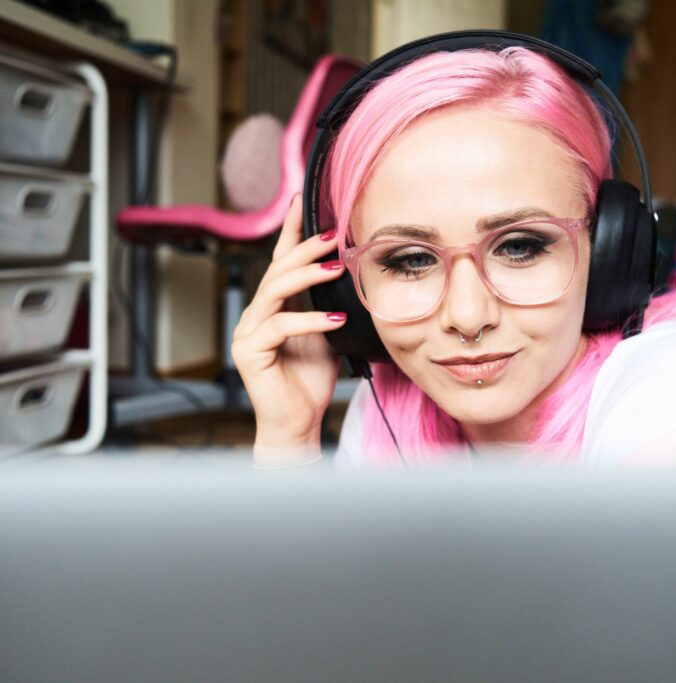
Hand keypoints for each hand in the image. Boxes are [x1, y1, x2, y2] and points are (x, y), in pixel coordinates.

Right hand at [231, 194, 346, 458]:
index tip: (303, 201)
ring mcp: (248, 331)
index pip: (281, 261)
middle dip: (306, 249)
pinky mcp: (249, 352)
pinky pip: (279, 326)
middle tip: (334, 235)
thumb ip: (328, 307)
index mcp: (274, 307)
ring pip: (274, 290)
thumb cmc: (310, 382)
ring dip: (307, 275)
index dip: (292, 231)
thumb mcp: (327, 336)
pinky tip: (333, 320)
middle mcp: (256, 314)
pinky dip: (308, 320)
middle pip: (277, 270)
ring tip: (337, 267)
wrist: (297, 423)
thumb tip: (353, 279)